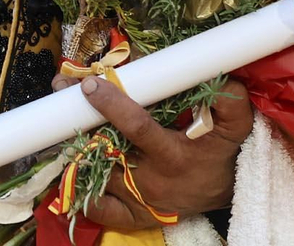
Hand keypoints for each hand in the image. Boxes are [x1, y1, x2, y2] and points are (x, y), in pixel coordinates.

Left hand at [49, 73, 253, 227]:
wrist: (223, 194)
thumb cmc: (221, 153)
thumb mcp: (234, 127)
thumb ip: (230, 103)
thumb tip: (220, 78)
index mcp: (173, 155)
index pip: (137, 127)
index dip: (112, 105)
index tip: (90, 83)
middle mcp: (150, 180)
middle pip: (105, 148)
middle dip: (81, 118)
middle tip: (62, 90)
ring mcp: (137, 200)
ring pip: (95, 174)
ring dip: (74, 146)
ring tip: (58, 117)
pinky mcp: (131, 216)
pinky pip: (98, 208)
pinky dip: (79, 190)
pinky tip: (70, 165)